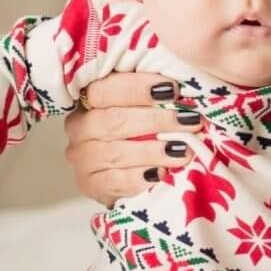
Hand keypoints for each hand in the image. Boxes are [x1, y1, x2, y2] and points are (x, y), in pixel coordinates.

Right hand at [63, 74, 202, 205]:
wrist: (124, 173)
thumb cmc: (140, 130)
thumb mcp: (144, 105)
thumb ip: (155, 94)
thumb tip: (180, 87)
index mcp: (89, 99)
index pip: (105, 89)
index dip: (138, 88)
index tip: (173, 89)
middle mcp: (80, 126)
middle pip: (113, 121)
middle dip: (156, 120)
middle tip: (190, 121)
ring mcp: (81, 157)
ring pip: (115, 153)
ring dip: (152, 152)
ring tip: (183, 151)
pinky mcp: (89, 184)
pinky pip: (113, 182)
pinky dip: (139, 178)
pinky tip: (160, 174)